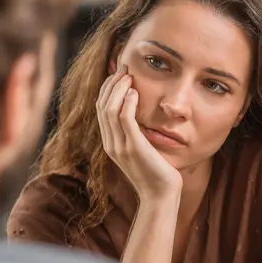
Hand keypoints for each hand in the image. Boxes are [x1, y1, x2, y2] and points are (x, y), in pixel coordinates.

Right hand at [96, 64, 180, 202]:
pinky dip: (126, 103)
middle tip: (123, 67)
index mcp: (110, 142)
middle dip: (111, 83)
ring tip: (128, 75)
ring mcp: (119, 146)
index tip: (119, 73)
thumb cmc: (157, 172)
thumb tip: (139, 113)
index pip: (100, 109)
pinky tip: (134, 93)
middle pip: (101, 105)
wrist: (161, 194)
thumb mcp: (142, 149)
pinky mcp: (133, 147)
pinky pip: (124, 119)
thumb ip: (136, 133)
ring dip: (117, 89)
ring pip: (108, 109)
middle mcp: (111, 143)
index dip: (107, 88)